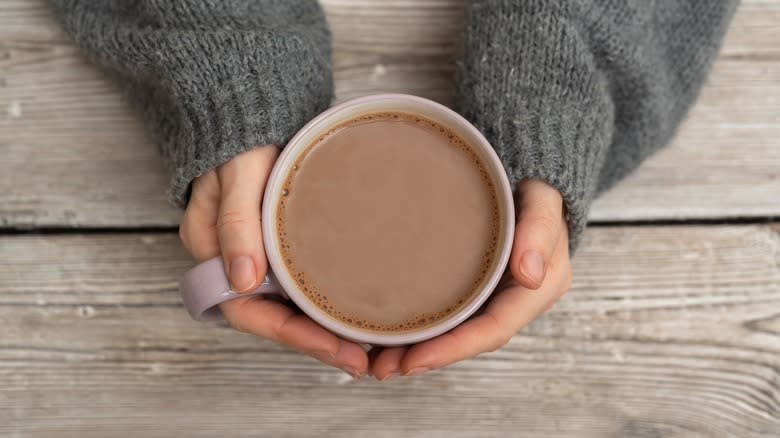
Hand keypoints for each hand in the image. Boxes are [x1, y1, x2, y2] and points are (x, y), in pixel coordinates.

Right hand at [178, 145, 368, 377]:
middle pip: (273, 317)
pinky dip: (324, 303)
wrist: (252, 108)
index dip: (293, 336)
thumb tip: (242, 279)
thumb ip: (236, 221)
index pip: (249, 311)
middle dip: (316, 342)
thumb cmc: (241, 137)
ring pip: (288, 305)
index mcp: (213, 250)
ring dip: (323, 329)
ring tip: (366, 349)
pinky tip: (353, 312)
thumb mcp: (237, 174)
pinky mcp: (278, 243)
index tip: (335, 350)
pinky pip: (299, 283)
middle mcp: (233, 260)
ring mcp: (256, 254)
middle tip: (363, 361)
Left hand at [370, 179, 571, 379]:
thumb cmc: (537, 188)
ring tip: (374, 359)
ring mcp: (491, 295)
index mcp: (535, 290)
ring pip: (453, 331)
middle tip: (380, 367)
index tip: (415, 360)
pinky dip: (419, 325)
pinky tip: (387, 331)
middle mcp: (512, 301)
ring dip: (416, 348)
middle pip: (467, 338)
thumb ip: (540, 227)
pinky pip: (446, 312)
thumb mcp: (543, 200)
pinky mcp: (472, 286)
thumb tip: (530, 275)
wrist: (530, 181)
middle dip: (426, 356)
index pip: (493, 329)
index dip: (454, 349)